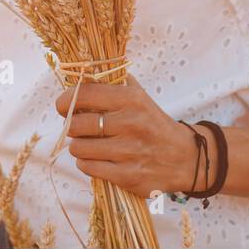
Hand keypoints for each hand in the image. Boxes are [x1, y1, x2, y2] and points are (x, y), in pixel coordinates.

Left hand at [54, 74, 204, 198]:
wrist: (186, 158)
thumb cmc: (154, 124)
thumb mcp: (140, 97)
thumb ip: (114, 83)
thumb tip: (83, 72)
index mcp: (131, 99)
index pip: (85, 94)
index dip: (65, 100)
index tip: (62, 106)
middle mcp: (130, 123)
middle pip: (77, 124)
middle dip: (71, 126)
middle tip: (77, 127)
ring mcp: (129, 151)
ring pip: (79, 148)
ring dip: (78, 146)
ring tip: (87, 144)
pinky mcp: (127, 176)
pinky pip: (89, 168)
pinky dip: (86, 163)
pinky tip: (95, 158)